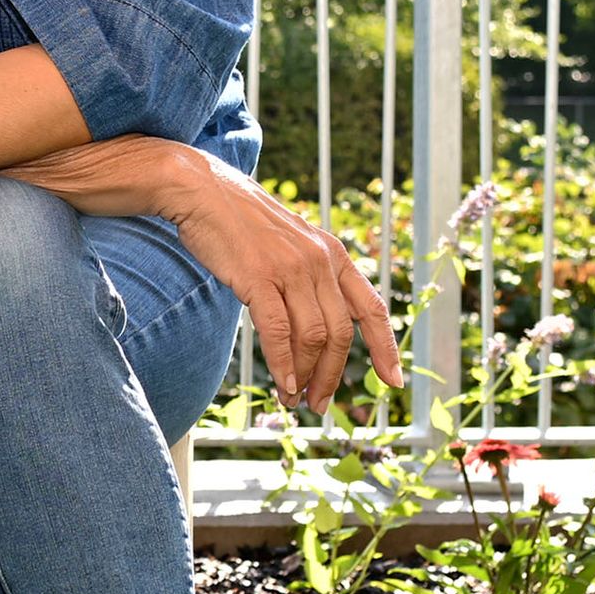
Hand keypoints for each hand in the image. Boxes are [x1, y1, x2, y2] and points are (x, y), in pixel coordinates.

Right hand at [134, 153, 400, 408]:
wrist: (202, 190)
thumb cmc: (240, 223)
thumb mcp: (290, 245)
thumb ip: (307, 277)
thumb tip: (312, 327)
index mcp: (333, 254)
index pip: (371, 308)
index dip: (385, 347)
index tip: (392, 381)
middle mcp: (320, 261)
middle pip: (340, 333)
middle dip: (332, 375)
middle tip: (319, 403)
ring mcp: (290, 268)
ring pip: (312, 336)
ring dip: (305, 375)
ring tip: (293, 397)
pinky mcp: (259, 276)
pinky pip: (278, 330)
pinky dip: (283, 363)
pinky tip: (281, 382)